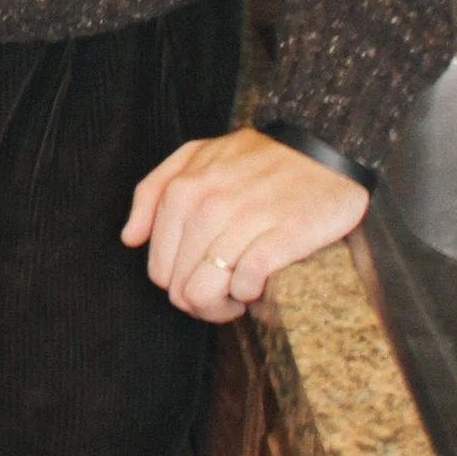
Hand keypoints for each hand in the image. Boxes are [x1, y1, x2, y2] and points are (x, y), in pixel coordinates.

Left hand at [122, 127, 369, 322]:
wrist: (326, 150)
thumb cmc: (258, 159)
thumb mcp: (196, 157)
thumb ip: (153, 191)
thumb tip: (130, 237)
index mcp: (182, 190)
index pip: (158, 270)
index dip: (178, 285)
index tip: (201, 278)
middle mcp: (208, 205)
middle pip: (180, 288)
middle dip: (199, 300)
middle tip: (223, 290)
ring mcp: (245, 221)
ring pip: (205, 293)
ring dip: (223, 305)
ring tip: (240, 293)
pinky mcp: (282, 237)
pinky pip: (245, 286)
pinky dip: (249, 294)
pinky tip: (259, 283)